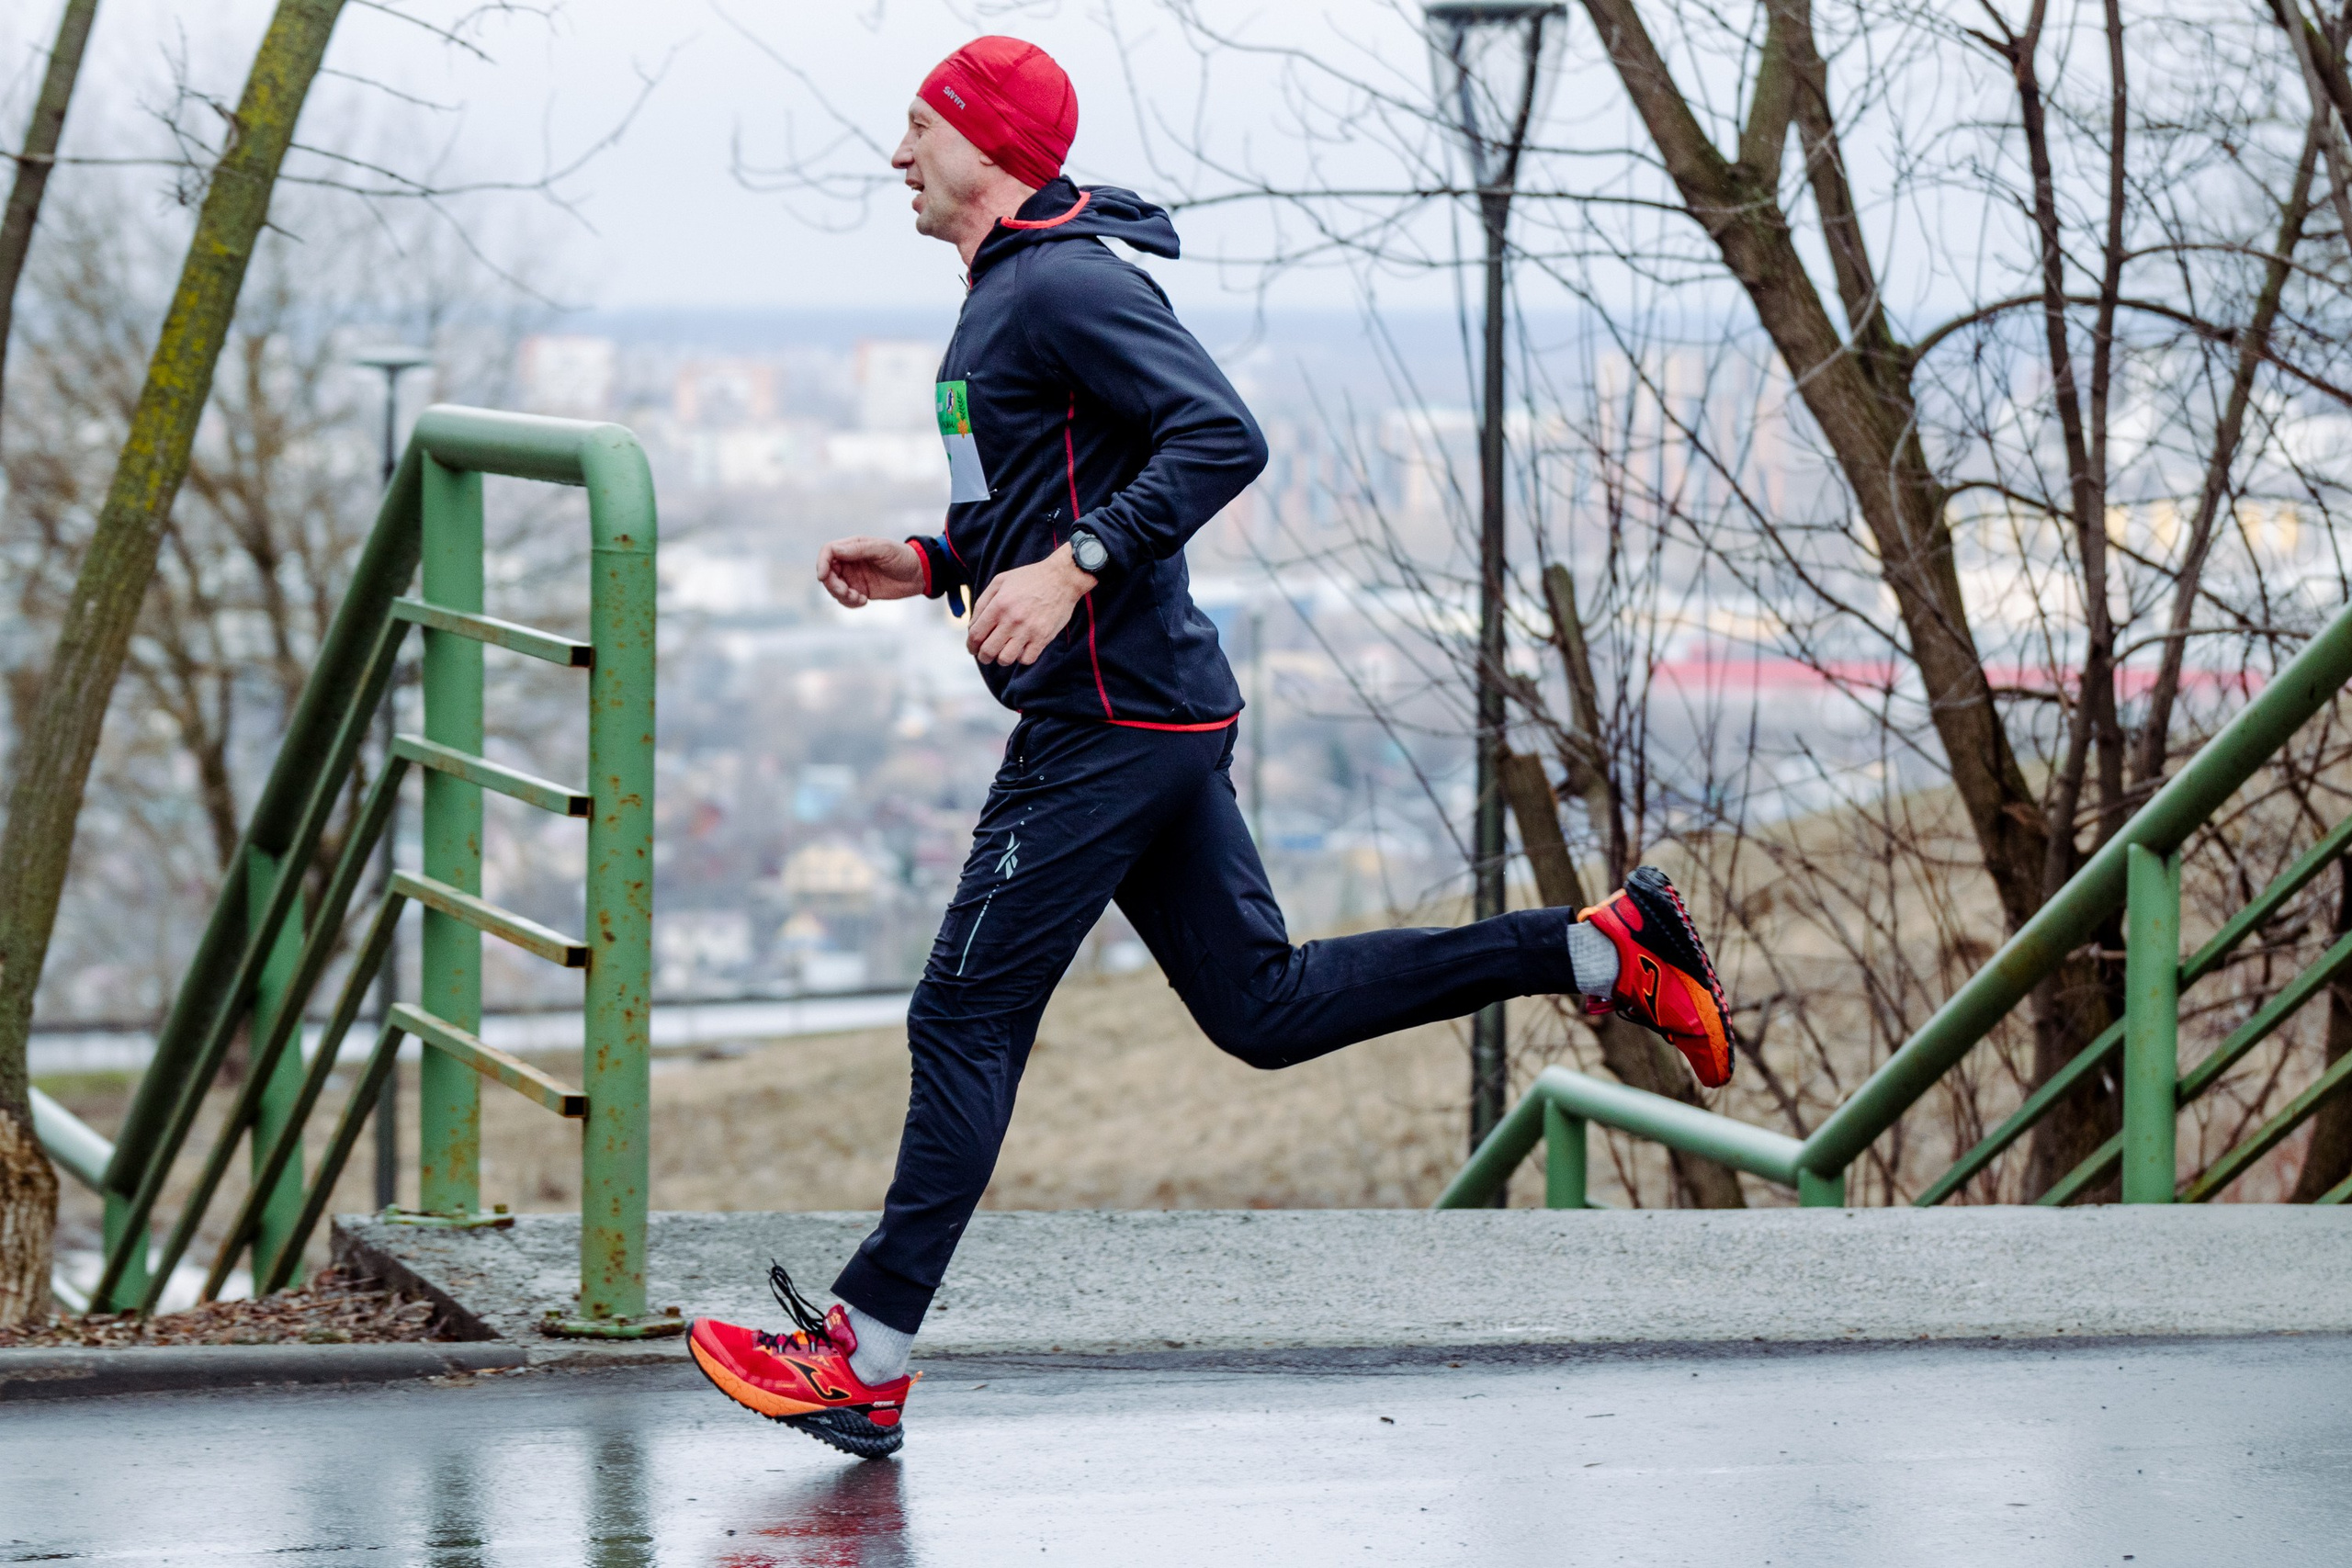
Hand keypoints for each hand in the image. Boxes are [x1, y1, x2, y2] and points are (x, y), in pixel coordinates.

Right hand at [817, 536, 925, 607]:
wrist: (919, 574)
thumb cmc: (902, 557)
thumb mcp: (883, 549)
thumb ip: (859, 550)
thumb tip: (835, 551)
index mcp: (853, 547)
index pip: (828, 552)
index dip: (822, 563)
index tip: (823, 576)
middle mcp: (850, 562)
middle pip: (827, 572)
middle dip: (832, 585)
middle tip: (847, 592)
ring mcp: (854, 577)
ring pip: (834, 588)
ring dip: (842, 596)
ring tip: (860, 598)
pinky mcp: (860, 591)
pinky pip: (846, 599)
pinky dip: (850, 603)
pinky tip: (864, 601)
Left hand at [967, 544, 1097, 665]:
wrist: (1061, 578)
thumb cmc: (1030, 578)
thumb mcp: (1000, 581)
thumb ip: (982, 603)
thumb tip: (972, 626)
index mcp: (998, 605)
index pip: (976, 635)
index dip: (971, 646)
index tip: (973, 648)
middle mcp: (1011, 620)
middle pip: (988, 650)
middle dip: (983, 656)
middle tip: (985, 655)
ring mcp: (1028, 630)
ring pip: (1006, 659)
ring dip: (1001, 659)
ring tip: (1004, 652)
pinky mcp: (1043, 637)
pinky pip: (1027, 659)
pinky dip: (1021, 658)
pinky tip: (1022, 649)